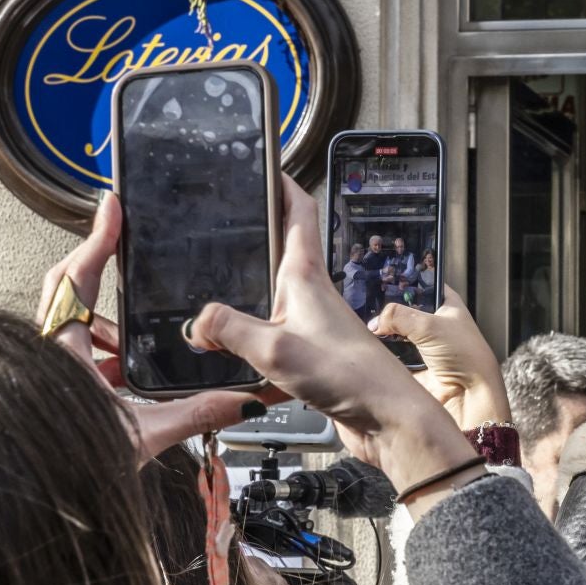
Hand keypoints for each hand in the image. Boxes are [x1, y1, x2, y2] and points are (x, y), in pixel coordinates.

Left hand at [36, 192, 277, 464]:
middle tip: (122, 244)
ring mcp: (40, 367)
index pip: (76, 277)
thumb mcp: (141, 437)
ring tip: (134, 331)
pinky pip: (69, 349)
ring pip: (68, 321)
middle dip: (96, 266)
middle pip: (66, 287)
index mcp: (61, 352)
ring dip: (101, 319)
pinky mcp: (43, 384)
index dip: (96, 239)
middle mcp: (43, 352)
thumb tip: (240, 398)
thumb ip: (194, 413)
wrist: (25, 496)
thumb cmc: (65, 468)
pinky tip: (121, 369)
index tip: (113, 210)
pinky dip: (95, 348)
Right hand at [186, 177, 475, 496]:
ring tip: (214, 282)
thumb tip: (196, 320)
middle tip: (225, 220)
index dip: (281, 184)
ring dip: (247, 289)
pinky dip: (248, 338)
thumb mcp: (274, 348)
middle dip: (255, 233)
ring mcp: (313, 326)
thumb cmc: (350, 376)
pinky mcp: (311, 357)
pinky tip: (228, 353)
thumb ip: (228, 328)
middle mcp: (313, 295)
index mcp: (307, 276)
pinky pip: (272, 337)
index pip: (298, 212)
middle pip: (282, 250)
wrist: (389, 420)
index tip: (262, 164)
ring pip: (274, 296)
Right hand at [373, 291, 510, 427]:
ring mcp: (421, 341)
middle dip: (385, 310)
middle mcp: (432, 320)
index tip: (377, 279)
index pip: (418, 282)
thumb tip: (374, 322)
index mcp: (444, 302)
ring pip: (393, 331)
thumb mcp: (429, 325)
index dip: (400, 281)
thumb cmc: (463, 354)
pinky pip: (391, 353)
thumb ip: (397, 315)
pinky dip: (383, 352)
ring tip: (368, 329)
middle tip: (367, 308)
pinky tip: (372, 348)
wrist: (468, 393)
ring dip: (382, 333)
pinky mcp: (412, 361)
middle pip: (401, 308)